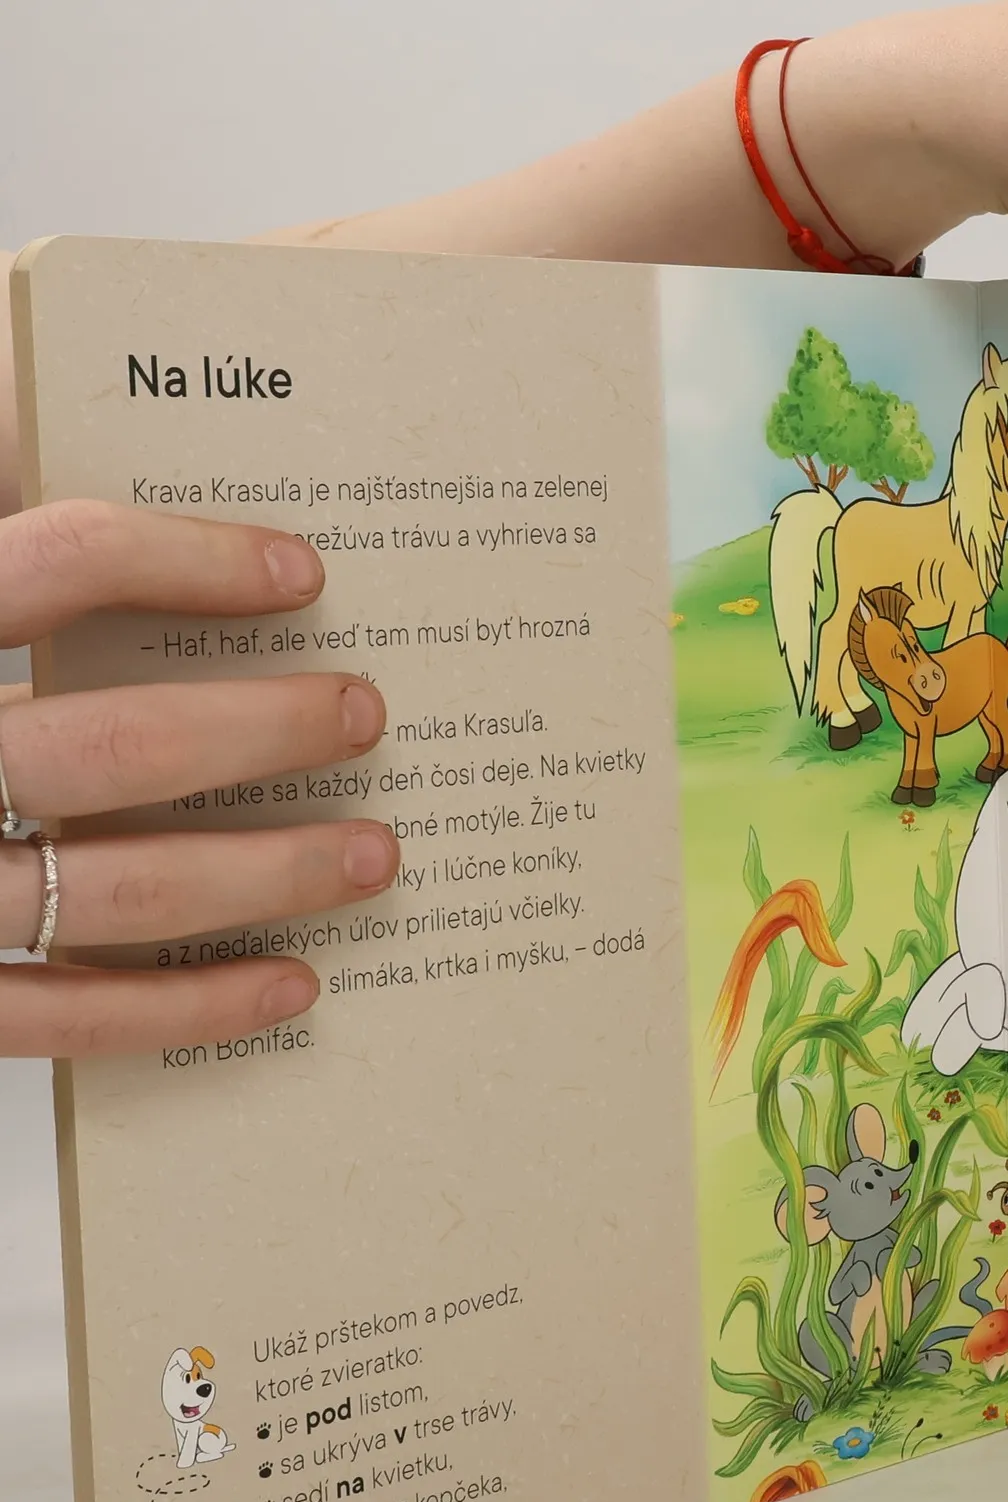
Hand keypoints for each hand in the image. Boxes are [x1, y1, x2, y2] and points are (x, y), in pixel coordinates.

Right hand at [0, 502, 396, 1055]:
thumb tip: (36, 384)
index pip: (52, 568)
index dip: (186, 559)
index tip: (299, 569)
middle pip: (107, 749)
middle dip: (258, 732)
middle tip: (363, 711)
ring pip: (115, 892)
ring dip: (265, 875)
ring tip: (374, 852)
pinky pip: (67, 1016)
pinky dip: (188, 1009)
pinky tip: (291, 986)